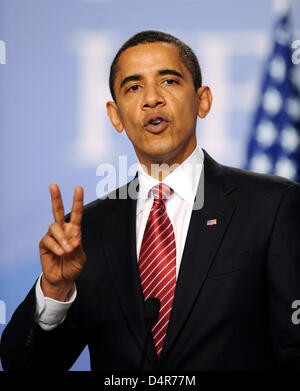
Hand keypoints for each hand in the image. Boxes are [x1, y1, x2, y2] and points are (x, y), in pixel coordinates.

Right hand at [39, 184, 86, 300]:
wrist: (63, 279)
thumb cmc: (73, 266)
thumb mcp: (81, 258)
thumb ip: (78, 248)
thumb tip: (71, 240)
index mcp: (74, 230)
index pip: (76, 213)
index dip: (77, 201)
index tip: (78, 188)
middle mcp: (62, 230)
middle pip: (57, 211)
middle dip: (56, 197)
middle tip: (53, 185)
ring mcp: (52, 236)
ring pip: (54, 227)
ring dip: (62, 238)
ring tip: (67, 250)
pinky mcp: (44, 244)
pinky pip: (48, 240)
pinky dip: (56, 246)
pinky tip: (60, 253)